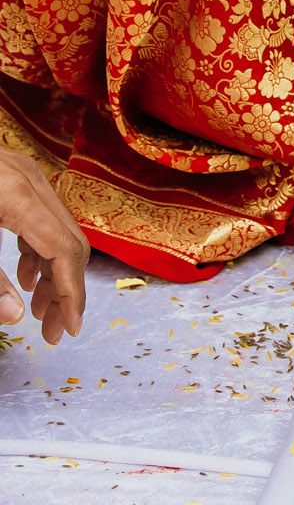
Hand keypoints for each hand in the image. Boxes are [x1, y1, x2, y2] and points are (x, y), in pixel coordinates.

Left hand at [0, 153, 88, 344]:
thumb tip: (13, 315)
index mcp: (18, 196)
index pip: (65, 250)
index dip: (71, 295)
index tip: (67, 330)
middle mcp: (31, 180)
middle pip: (70, 239)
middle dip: (65, 289)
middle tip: (52, 330)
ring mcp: (24, 173)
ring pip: (59, 228)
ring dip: (53, 271)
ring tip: (37, 309)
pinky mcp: (12, 175)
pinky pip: (42, 216)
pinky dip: (39, 249)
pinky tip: (24, 274)